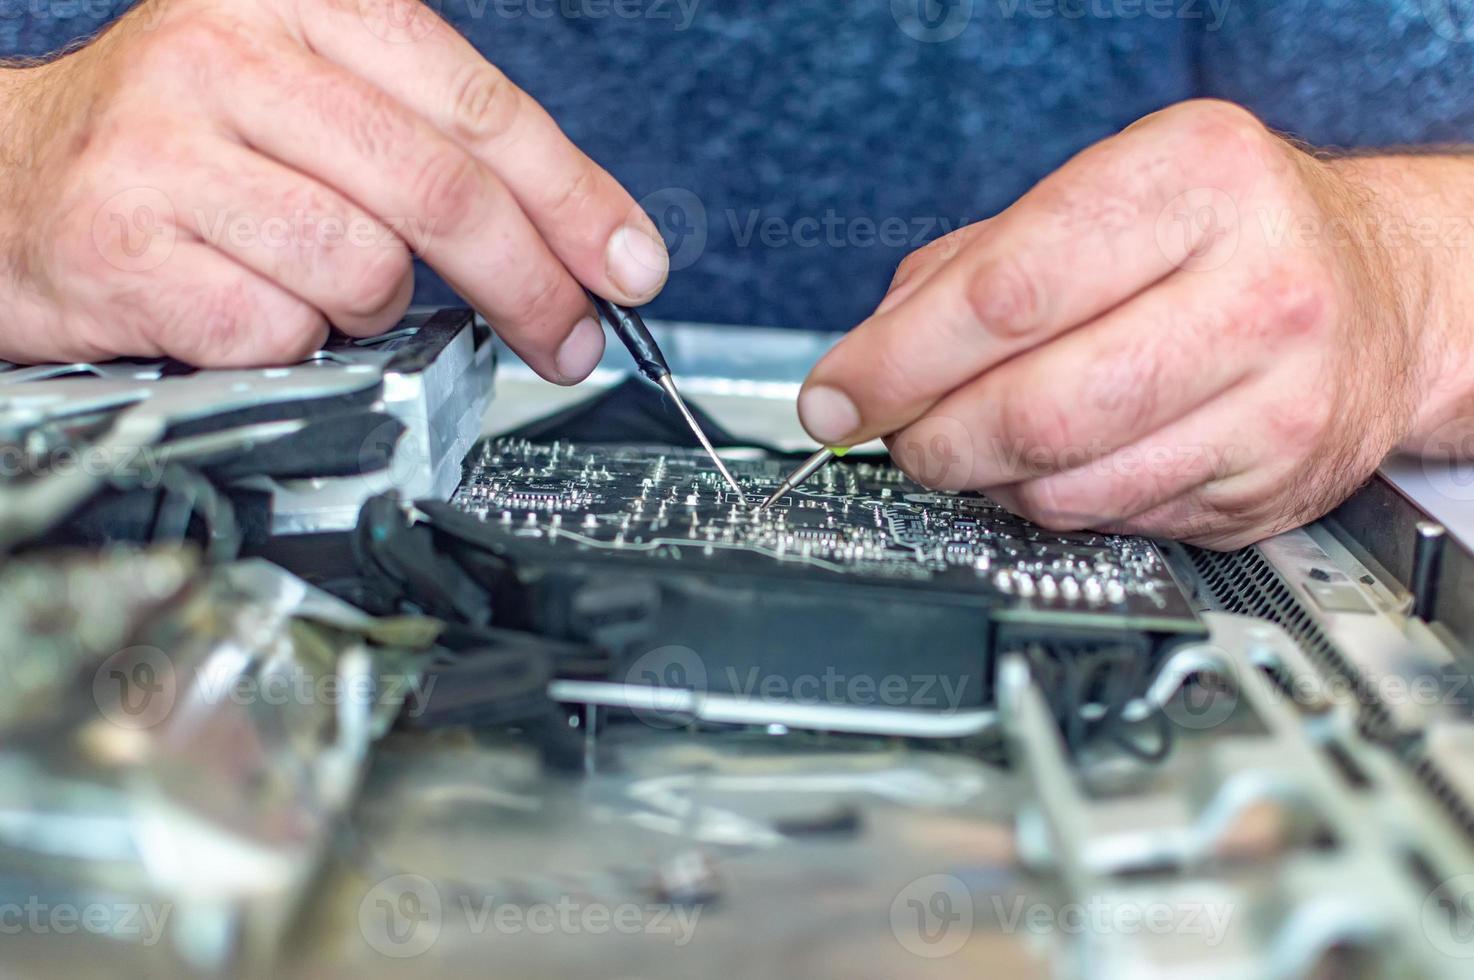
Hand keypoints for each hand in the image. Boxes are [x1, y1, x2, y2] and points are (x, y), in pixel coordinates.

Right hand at [0, 0, 667, 373]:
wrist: (12, 179)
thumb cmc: (187, 147)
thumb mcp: (311, 97)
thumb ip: (431, 146)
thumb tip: (572, 243)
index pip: (480, 107)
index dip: (573, 200)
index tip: (629, 265)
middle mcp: (230, 53)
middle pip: (441, 193)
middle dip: (530, 286)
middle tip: (566, 340)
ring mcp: (168, 148)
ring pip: (366, 271)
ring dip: (377, 309)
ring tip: (329, 289)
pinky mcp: (125, 245)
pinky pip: (282, 329)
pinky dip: (296, 340)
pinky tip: (253, 305)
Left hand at [798, 100, 1436, 549]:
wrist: (1379, 292)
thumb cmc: (1220, 233)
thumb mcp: (1099, 196)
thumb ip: (967, 270)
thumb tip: (863, 368)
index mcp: (1195, 180)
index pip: (1007, 293)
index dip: (896, 361)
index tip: (836, 397)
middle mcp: (1254, 287)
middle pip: (1033, 406)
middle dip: (930, 438)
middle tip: (900, 434)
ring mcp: (1277, 398)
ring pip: (1066, 484)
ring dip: (984, 479)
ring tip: (973, 442)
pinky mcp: (1271, 482)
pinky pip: (1111, 518)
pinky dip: (1051, 503)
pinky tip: (1055, 462)